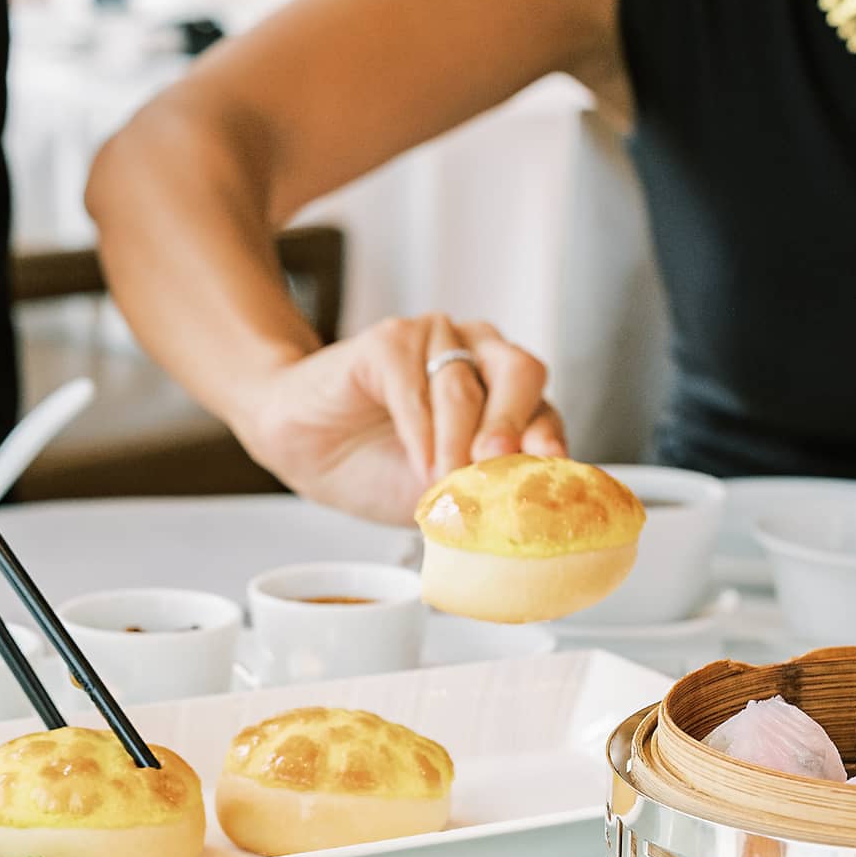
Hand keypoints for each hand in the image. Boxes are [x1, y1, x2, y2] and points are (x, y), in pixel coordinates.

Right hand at [235, 313, 566, 525]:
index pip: (542, 409)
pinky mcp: (391, 339)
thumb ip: (483, 490)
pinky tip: (415, 458)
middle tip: (493, 463)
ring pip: (464, 383)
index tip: (551, 464)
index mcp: (503, 393)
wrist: (304, 448)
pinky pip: (414, 380)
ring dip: (455, 440)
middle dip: (511, 423)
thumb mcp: (442, 492)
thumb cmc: (375, 466)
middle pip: (521, 373)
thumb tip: (521, 516)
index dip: (548, 437)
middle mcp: (478, 355)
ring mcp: (436, 340)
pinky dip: (419, 427)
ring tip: (440, 480)